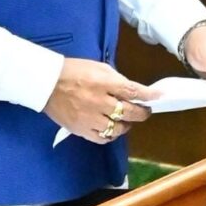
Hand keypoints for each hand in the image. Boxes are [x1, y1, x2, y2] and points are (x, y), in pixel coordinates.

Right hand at [43, 57, 158, 144]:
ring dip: (126, 125)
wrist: (46, 83)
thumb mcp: (96, 67)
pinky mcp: (81, 130)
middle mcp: (99, 102)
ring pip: (118, 128)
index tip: (160, 97)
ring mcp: (90, 118)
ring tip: (126, 120)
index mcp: (103, 82)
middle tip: (145, 111)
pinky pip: (103, 138)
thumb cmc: (72, 70)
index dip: (149, 95)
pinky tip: (111, 129)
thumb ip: (114, 78)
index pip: (132, 91)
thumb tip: (130, 90)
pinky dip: (110, 135)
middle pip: (129, 112)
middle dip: (142, 112)